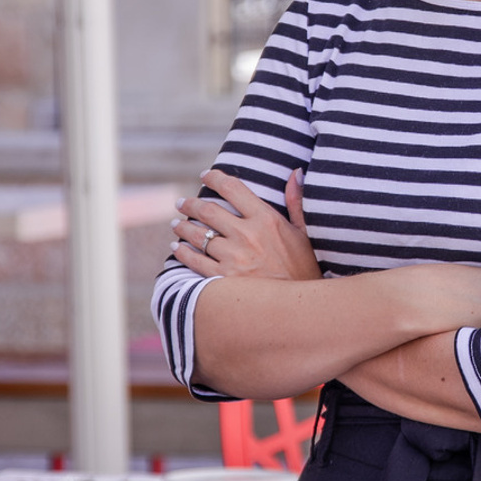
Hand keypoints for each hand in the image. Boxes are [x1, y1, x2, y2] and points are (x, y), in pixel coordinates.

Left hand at [172, 169, 320, 281]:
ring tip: (176, 224)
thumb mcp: (303, 232)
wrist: (299, 307)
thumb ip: (295, 201)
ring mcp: (233, 257)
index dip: (215, 178)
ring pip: (198, 235)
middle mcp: (247, 235)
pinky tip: (177, 248)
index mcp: (266, 219)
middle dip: (191, 204)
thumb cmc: (303, 268)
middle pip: (208, 210)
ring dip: (182, 227)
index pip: (233, 188)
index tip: (205, 176)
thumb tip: (295, 173)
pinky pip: (194, 261)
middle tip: (182, 203)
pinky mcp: (223, 279)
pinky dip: (182, 252)